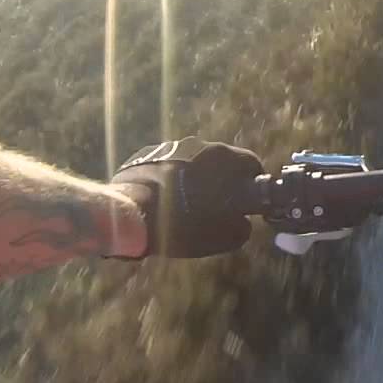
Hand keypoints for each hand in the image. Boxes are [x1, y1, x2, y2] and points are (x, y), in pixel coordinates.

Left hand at [110, 137, 262, 257]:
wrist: (130, 218)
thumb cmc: (183, 227)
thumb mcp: (225, 236)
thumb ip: (243, 224)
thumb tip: (243, 220)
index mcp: (225, 159)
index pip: (252, 164)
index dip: (252, 184)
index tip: (246, 201)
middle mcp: (201, 145)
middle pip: (223, 159)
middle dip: (224, 179)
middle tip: (216, 204)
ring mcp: (173, 146)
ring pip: (195, 161)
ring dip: (196, 177)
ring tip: (185, 202)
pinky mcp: (148, 153)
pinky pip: (169, 163)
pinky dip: (171, 177)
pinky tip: (163, 198)